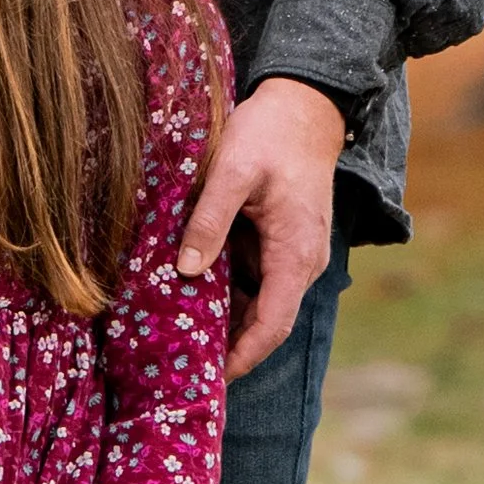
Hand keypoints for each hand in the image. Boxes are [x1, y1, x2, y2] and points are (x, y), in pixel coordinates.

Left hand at [176, 75, 345, 379]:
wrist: (306, 105)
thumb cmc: (271, 134)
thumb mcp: (233, 172)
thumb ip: (209, 221)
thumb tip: (186, 270)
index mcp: (295, 253)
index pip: (273, 325)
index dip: (243, 356)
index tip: (212, 378)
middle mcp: (301, 261)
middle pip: (266, 320)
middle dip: (228, 344)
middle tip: (181, 360)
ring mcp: (294, 253)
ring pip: (259, 300)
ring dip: (225, 316)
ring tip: (177, 331)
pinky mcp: (283, 241)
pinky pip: (256, 278)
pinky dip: (228, 289)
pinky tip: (191, 289)